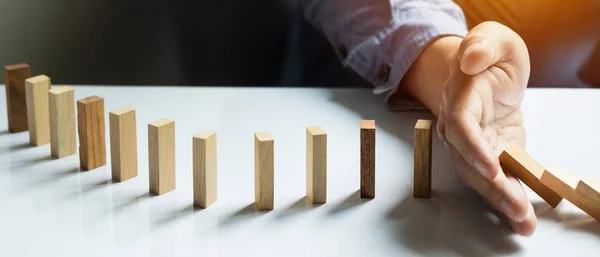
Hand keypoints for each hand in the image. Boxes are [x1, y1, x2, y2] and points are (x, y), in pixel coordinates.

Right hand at [436, 21, 534, 235]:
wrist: (485, 71)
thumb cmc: (490, 53)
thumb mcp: (492, 38)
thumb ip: (482, 45)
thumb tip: (468, 59)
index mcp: (460, 96)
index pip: (460, 126)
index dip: (473, 148)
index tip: (491, 167)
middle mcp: (460, 126)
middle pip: (469, 161)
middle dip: (492, 188)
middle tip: (516, 209)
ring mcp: (475, 143)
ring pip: (481, 176)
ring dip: (501, 200)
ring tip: (524, 223)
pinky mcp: (492, 153)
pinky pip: (499, 177)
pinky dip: (510, 198)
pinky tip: (523, 219)